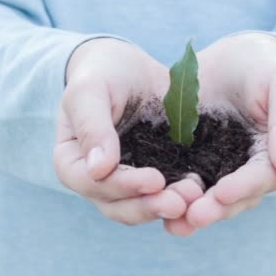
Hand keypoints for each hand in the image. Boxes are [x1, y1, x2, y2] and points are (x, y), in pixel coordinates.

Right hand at [54, 38, 203, 225]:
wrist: (128, 67)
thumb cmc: (102, 72)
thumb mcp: (91, 89)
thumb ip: (91, 125)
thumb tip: (97, 170)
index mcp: (71, 160)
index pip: (90, 183)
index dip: (121, 186)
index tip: (155, 180)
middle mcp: (95, 180)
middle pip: (117, 205)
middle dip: (149, 206)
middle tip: (181, 202)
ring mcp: (123, 183)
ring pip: (141, 208)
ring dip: (167, 206)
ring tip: (196, 197)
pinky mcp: (151, 179)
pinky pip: (163, 196)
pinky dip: (180, 198)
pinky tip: (203, 191)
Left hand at [164, 33, 275, 234]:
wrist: (228, 56)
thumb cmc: (262, 65)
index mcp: (275, 155)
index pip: (263, 178)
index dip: (244, 187)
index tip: (222, 193)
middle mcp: (248, 170)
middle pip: (235, 197)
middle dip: (215, 209)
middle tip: (193, 217)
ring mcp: (219, 169)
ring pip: (208, 198)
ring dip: (191, 212)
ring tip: (173, 224)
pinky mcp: (192, 163)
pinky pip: (183, 183)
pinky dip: (171, 195)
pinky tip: (152, 204)